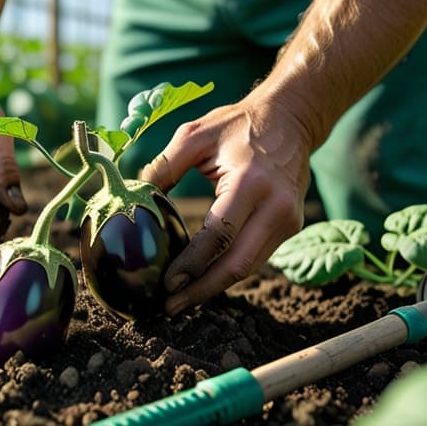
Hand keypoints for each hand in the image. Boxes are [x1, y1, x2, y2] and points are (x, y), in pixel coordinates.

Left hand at [141, 97, 311, 315]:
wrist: (291, 119)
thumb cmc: (237, 125)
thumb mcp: (195, 135)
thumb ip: (164, 166)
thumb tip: (136, 199)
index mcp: (250, 183)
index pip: (219, 235)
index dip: (192, 264)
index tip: (167, 283)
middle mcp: (276, 207)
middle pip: (237, 264)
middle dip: (202, 290)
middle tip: (170, 307)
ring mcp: (288, 220)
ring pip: (248, 267)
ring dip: (214, 287)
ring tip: (182, 300)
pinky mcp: (290, 226)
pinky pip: (255, 257)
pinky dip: (228, 271)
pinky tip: (204, 279)